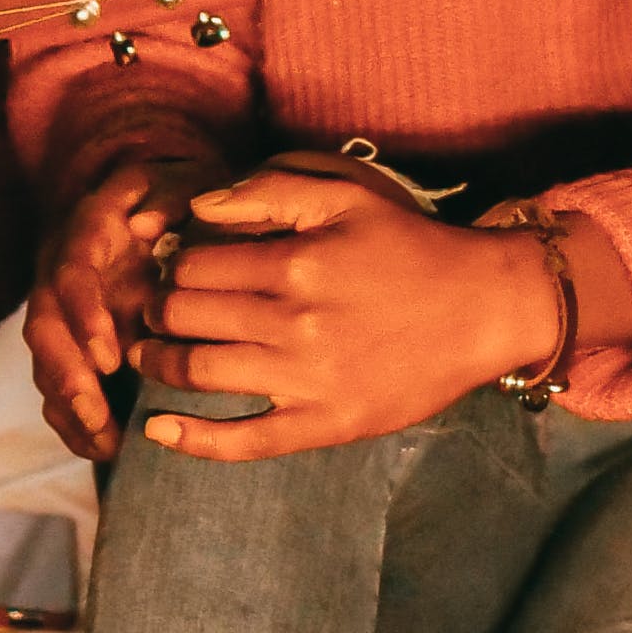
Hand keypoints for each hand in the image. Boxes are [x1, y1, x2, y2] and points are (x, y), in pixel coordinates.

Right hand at [24, 151, 230, 460]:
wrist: (162, 197)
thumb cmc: (181, 194)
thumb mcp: (183, 180)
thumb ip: (170, 196)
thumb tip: (148, 224)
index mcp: (88, 233)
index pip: (71, 274)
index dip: (84, 316)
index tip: (110, 356)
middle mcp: (63, 272)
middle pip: (45, 326)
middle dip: (66, 374)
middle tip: (95, 412)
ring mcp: (65, 309)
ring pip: (48, 361)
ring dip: (69, 405)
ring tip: (104, 443)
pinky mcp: (76, 339)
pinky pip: (60, 383)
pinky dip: (74, 419)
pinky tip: (102, 449)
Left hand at [130, 168, 562, 461]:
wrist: (486, 308)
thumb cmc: (411, 248)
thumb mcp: (345, 198)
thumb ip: (267, 192)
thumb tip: (197, 207)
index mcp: (294, 266)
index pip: (193, 265)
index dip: (171, 264)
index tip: (169, 267)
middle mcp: (293, 324)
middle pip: (186, 317)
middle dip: (156, 310)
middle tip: (148, 309)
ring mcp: (307, 380)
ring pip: (200, 372)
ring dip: (158, 362)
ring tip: (145, 352)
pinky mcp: (327, 424)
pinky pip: (247, 440)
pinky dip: (194, 440)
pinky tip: (156, 429)